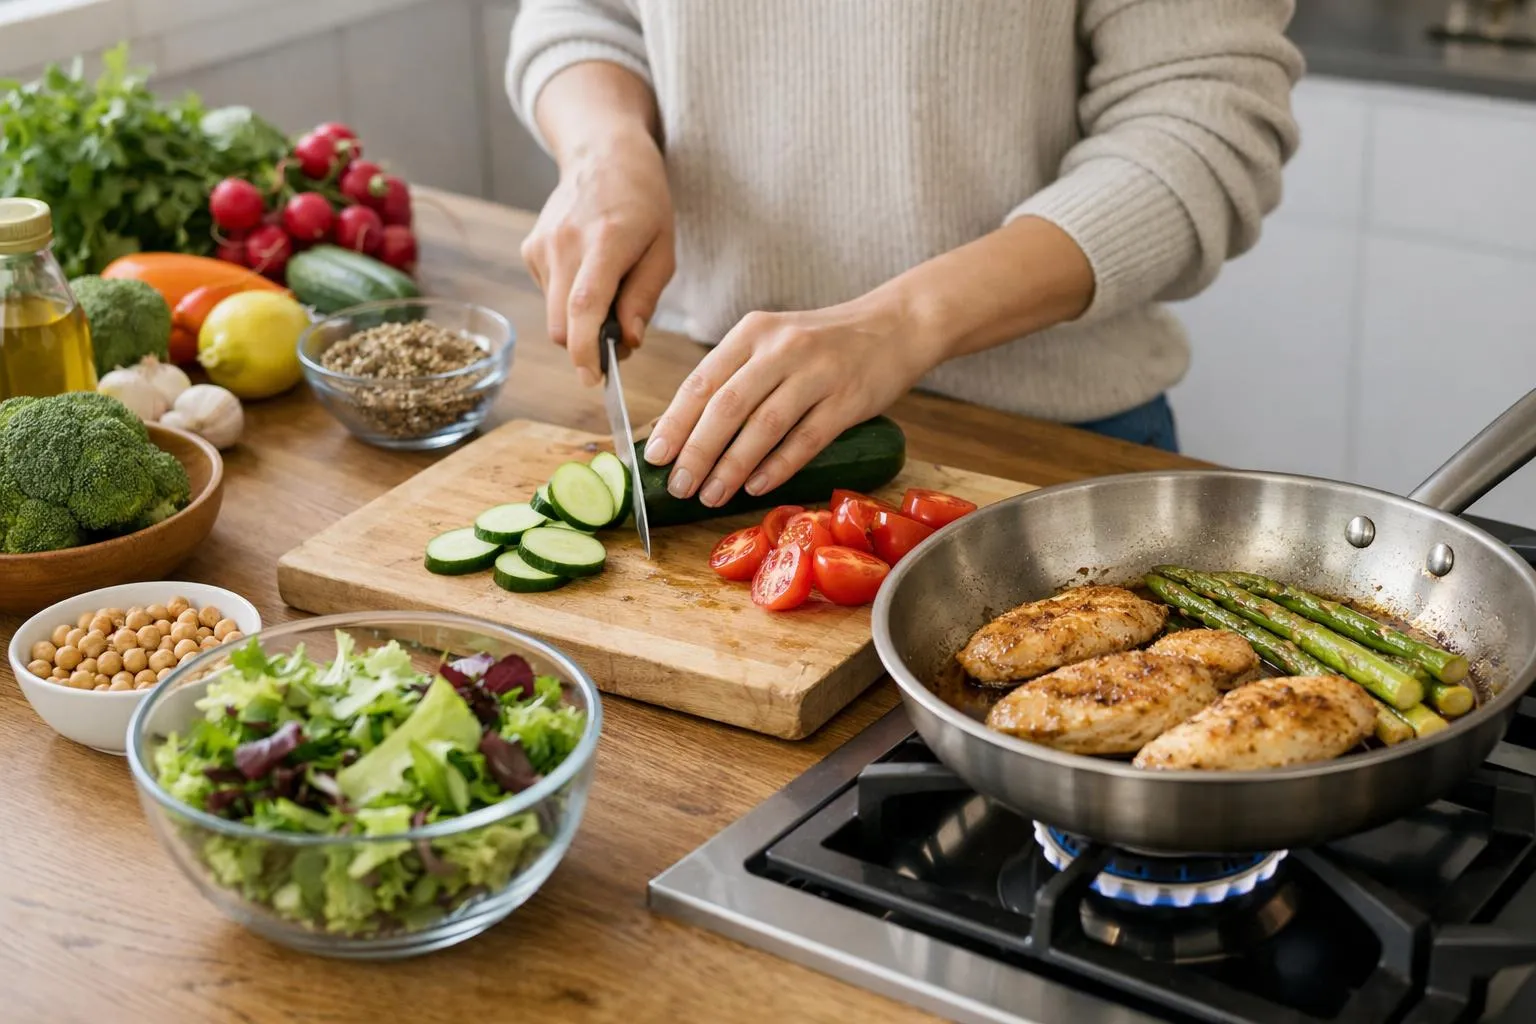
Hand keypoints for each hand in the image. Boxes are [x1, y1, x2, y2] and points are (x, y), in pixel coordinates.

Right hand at [520, 127, 673, 386]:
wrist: (603, 154)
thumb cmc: (643, 203)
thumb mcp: (663, 250)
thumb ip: (644, 298)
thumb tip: (627, 341)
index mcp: (605, 241)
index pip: (584, 306)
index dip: (585, 349)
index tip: (593, 378)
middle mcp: (565, 243)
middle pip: (562, 324)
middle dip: (586, 346)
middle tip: (618, 340)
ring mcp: (541, 245)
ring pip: (553, 315)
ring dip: (579, 321)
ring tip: (608, 291)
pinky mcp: (530, 249)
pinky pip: (548, 295)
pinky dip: (568, 300)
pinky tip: (587, 271)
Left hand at [643, 297, 938, 506]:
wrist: (895, 325)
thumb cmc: (824, 343)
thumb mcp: (774, 341)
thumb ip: (736, 376)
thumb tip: (686, 432)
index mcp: (754, 332)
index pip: (703, 380)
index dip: (675, 421)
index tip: (654, 457)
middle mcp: (782, 348)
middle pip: (727, 404)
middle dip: (697, 450)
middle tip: (678, 486)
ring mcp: (818, 373)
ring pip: (764, 425)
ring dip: (732, 466)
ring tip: (710, 495)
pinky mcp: (848, 399)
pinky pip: (806, 438)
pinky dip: (778, 466)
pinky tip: (756, 487)